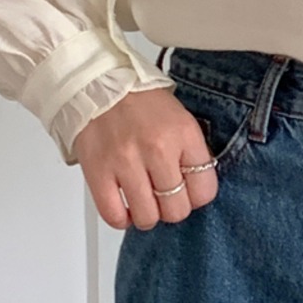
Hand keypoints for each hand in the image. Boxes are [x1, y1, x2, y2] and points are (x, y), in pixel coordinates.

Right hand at [72, 87, 217, 230]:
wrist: (99, 83)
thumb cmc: (140, 101)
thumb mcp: (180, 118)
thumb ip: (190, 152)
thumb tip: (196, 186)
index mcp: (183, 134)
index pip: (205, 188)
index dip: (198, 197)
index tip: (190, 193)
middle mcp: (157, 149)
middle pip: (177, 208)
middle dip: (173, 209)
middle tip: (166, 199)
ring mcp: (126, 162)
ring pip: (147, 217)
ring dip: (148, 216)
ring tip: (145, 204)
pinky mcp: (98, 172)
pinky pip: (114, 215)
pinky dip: (122, 219)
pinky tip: (126, 209)